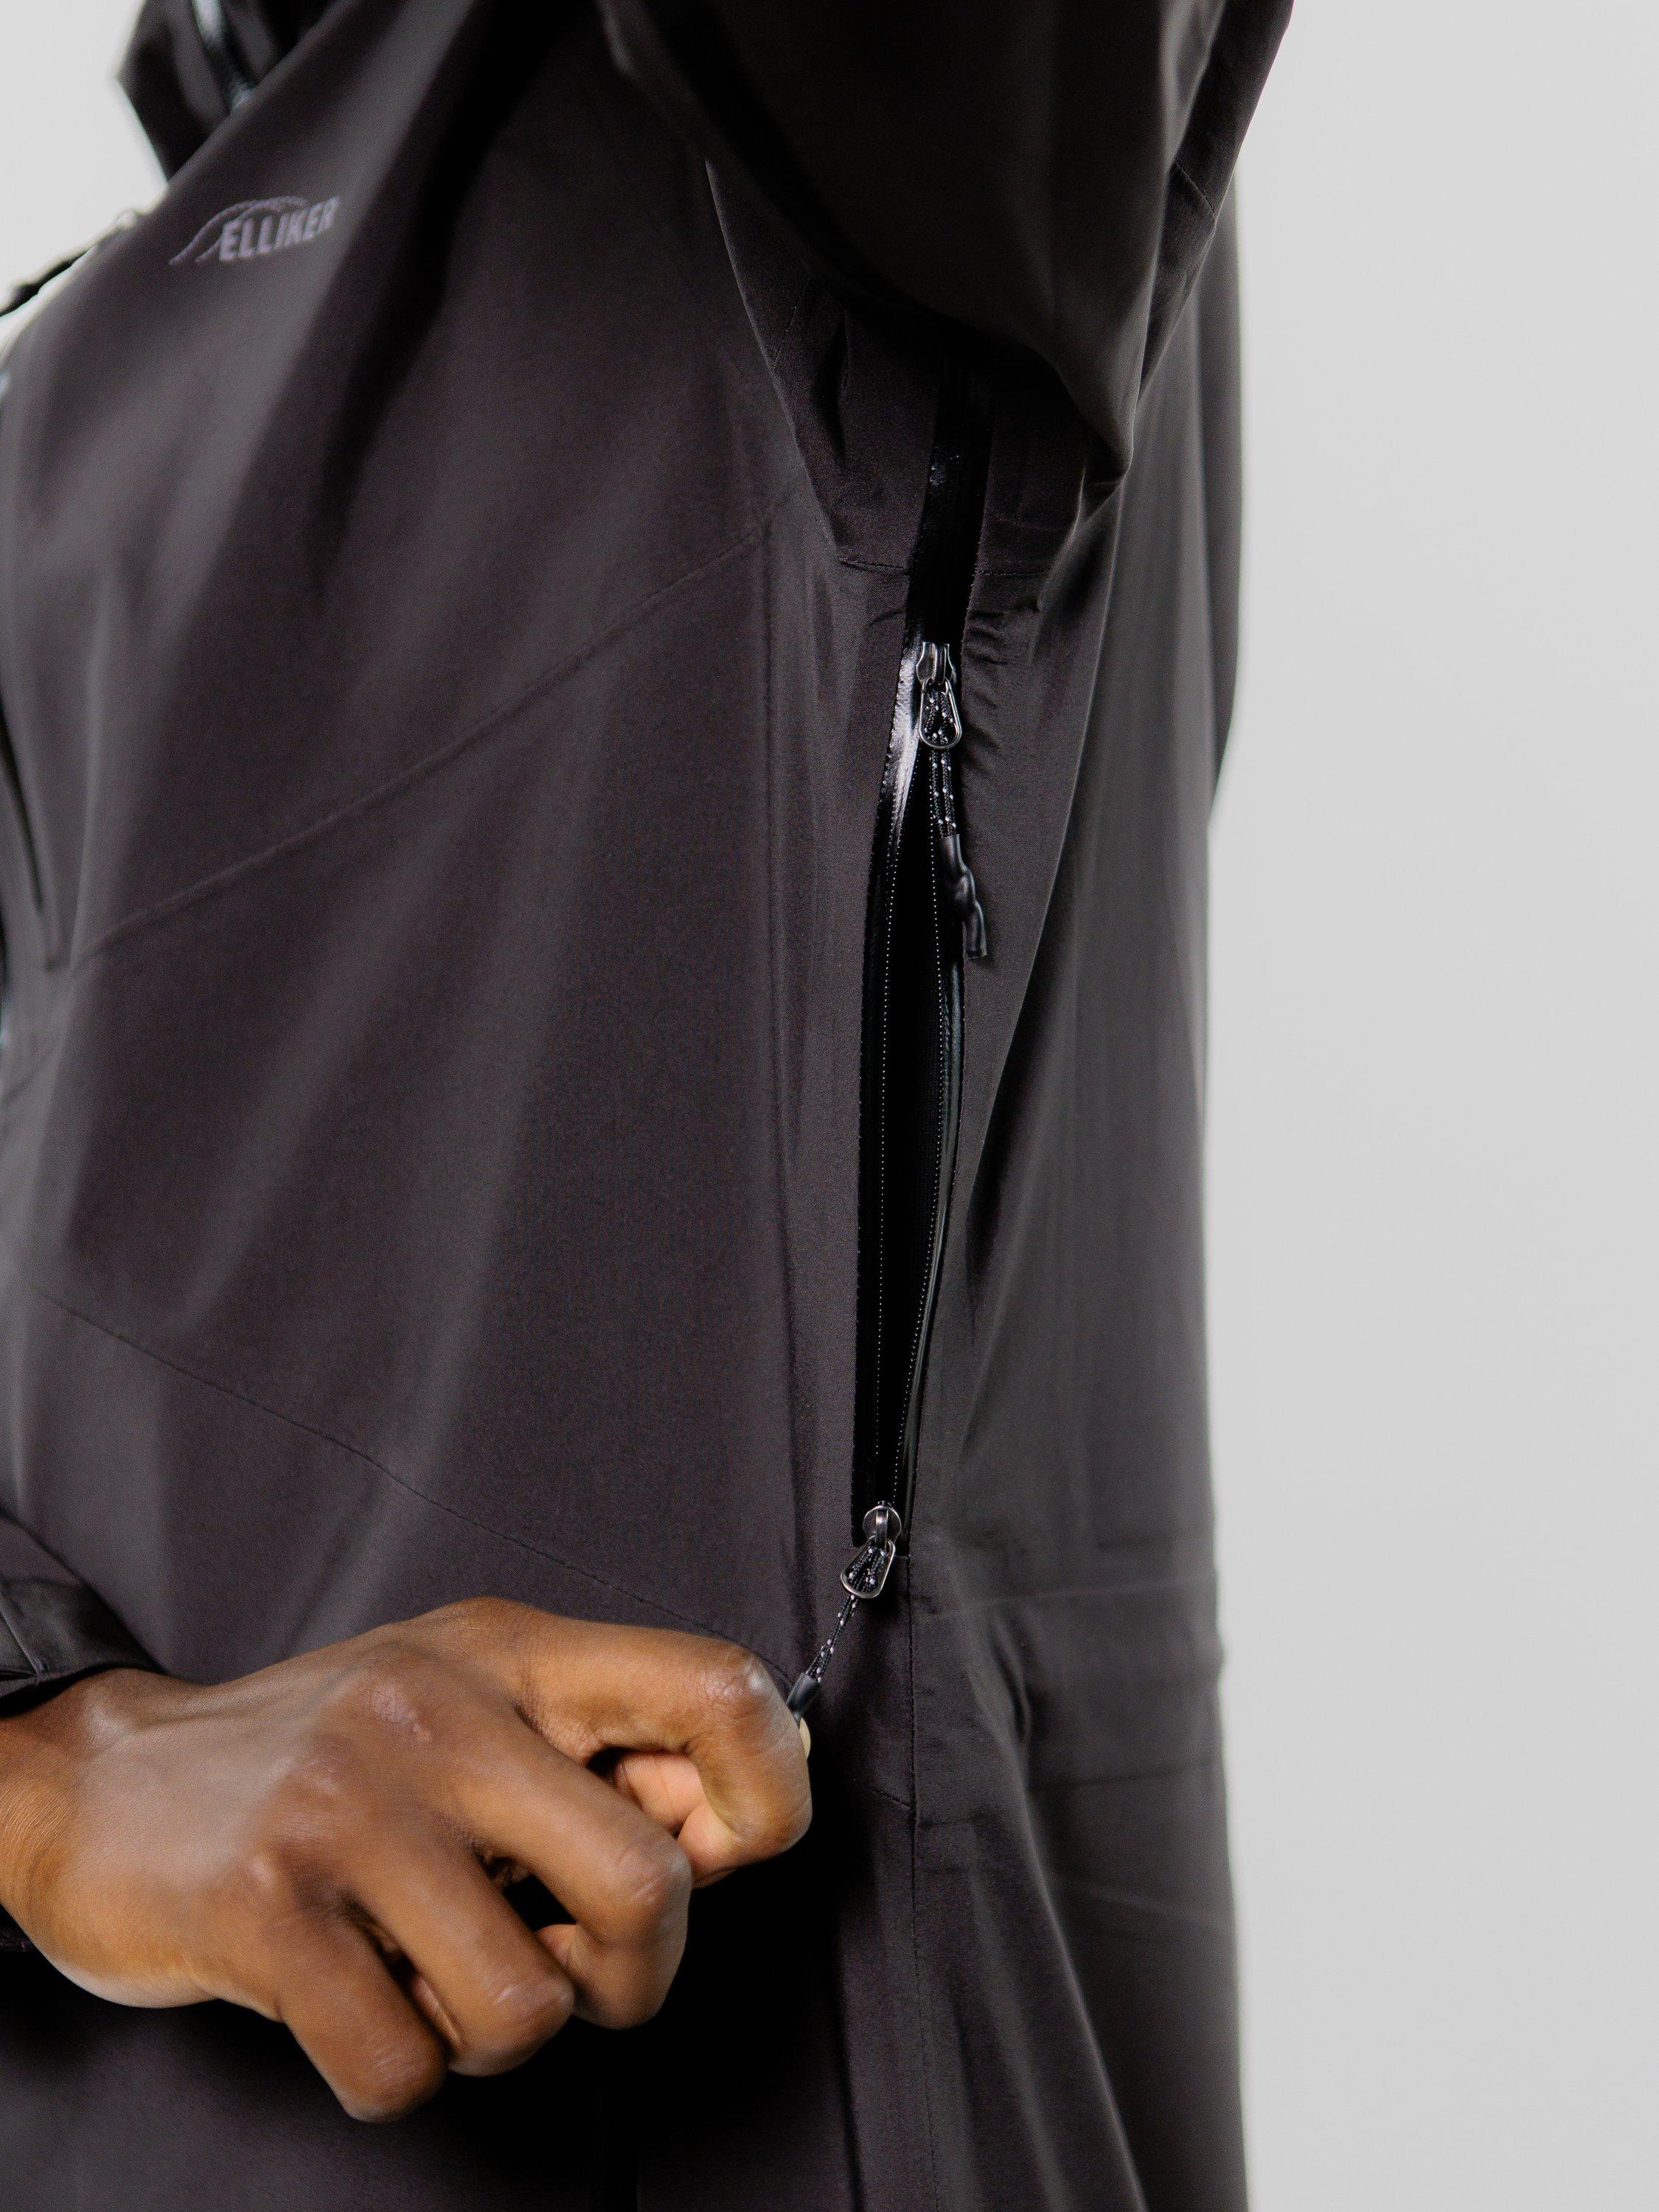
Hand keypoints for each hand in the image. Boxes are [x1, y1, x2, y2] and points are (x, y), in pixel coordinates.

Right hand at [0, 1601, 809, 2118]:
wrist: (107, 1783)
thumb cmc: (322, 1753)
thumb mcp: (473, 1693)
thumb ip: (603, 1743)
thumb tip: (743, 1822)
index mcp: (514, 1651)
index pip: (720, 1687)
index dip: (767, 1795)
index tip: (720, 1852)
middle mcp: (441, 1713)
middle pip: (649, 1885)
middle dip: (634, 1972)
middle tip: (568, 1957)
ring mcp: (351, 1808)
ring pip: (531, 2006)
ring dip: (499, 2034)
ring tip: (439, 1972)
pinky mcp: (266, 1910)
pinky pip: (405, 2067)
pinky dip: (399, 2068)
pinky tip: (363, 1996)